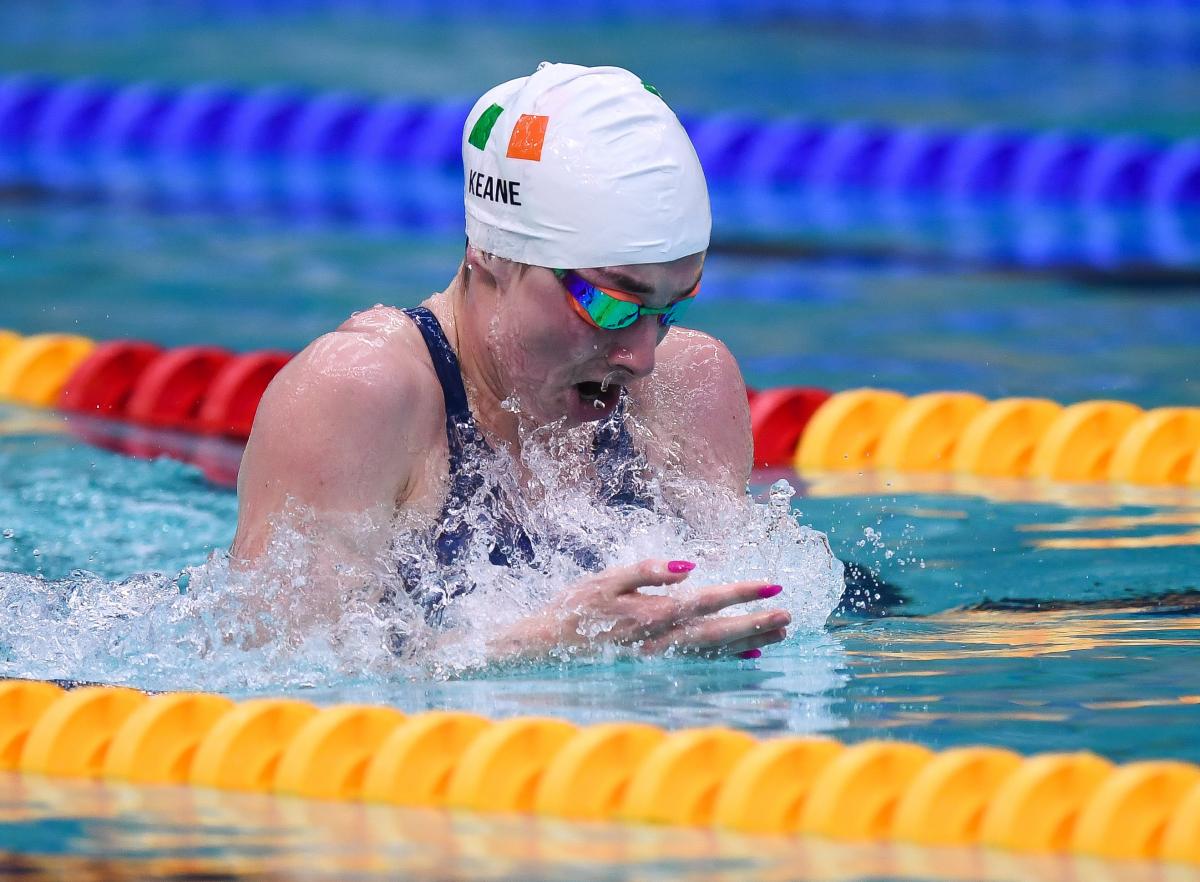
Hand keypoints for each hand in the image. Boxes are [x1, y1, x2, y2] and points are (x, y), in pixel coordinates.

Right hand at [491, 559, 790, 661]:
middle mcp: (661, 641)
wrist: (546, 650)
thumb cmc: (575, 608)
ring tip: (780, 632)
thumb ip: (648, 571)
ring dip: (748, 640)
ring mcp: (660, 659)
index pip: (707, 600)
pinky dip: (726, 659)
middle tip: (790, 615)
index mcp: (652, 613)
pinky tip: (749, 655)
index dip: (742, 592)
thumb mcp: (606, 579)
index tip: (773, 585)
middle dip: (756, 622)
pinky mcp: (656, 668)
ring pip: (714, 650)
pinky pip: (700, 664)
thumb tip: (689, 566)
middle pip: (719, 631)